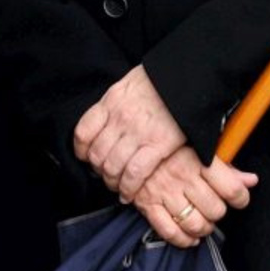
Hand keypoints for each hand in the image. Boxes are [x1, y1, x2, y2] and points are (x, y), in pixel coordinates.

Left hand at [73, 65, 187, 198]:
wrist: (188, 76)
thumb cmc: (161, 81)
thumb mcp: (129, 85)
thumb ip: (115, 104)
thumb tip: (107, 122)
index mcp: (111, 102)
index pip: (83, 132)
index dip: (81, 151)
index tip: (86, 158)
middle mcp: (119, 118)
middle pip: (97, 154)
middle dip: (98, 170)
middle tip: (105, 176)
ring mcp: (137, 132)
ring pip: (112, 166)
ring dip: (112, 182)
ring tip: (117, 187)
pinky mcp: (157, 145)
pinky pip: (134, 173)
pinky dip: (129, 187)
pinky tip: (129, 193)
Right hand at [129, 147, 259, 248]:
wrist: (130, 142)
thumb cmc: (170, 146)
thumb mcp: (199, 148)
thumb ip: (227, 167)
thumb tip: (251, 180)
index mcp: (198, 159)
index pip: (232, 188)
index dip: (241, 198)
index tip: (238, 199)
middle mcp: (182, 177)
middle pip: (215, 210)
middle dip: (219, 213)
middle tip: (214, 208)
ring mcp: (164, 192)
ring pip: (195, 224)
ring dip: (204, 228)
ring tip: (203, 222)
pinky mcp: (147, 204)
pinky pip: (169, 232)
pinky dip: (183, 240)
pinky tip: (189, 236)